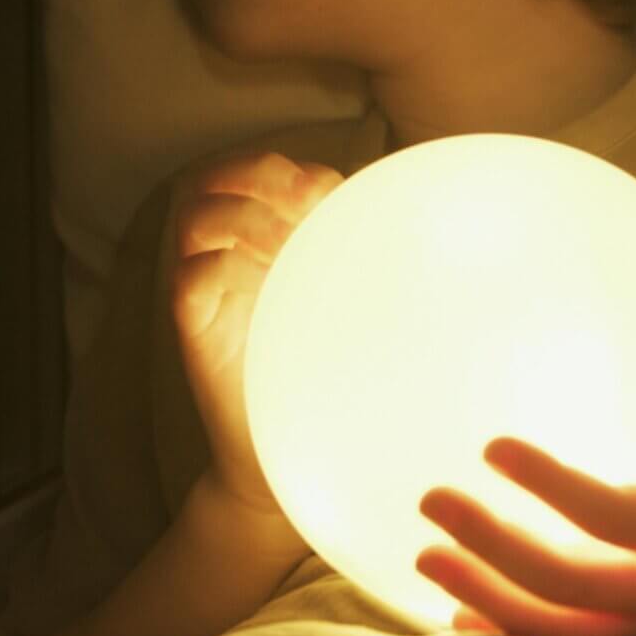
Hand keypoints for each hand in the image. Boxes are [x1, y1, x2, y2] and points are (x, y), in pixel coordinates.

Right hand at [168, 149, 346, 526]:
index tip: (336, 195)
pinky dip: (224, 268)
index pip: (264, 173)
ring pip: (195, 217)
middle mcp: (232, 257)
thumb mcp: (362, 314)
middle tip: (306, 198)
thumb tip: (446, 232)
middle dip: (259, 173)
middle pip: (216, 178)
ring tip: (284, 244)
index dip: (295, 170)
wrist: (291, 465)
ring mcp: (210, 293)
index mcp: (267, 244)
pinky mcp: (195, 331)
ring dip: (242, 215)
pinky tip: (267, 287)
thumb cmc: (333, 385)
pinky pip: (190, 279)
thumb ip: (376, 269)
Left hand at [413, 321, 635, 635]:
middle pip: (564, 583)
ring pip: (554, 626)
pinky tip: (454, 606)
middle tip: (432, 499)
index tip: (492, 447)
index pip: (612, 517)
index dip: (549, 486)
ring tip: (423, 556)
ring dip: (483, 595)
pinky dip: (507, 628)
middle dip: (491, 547)